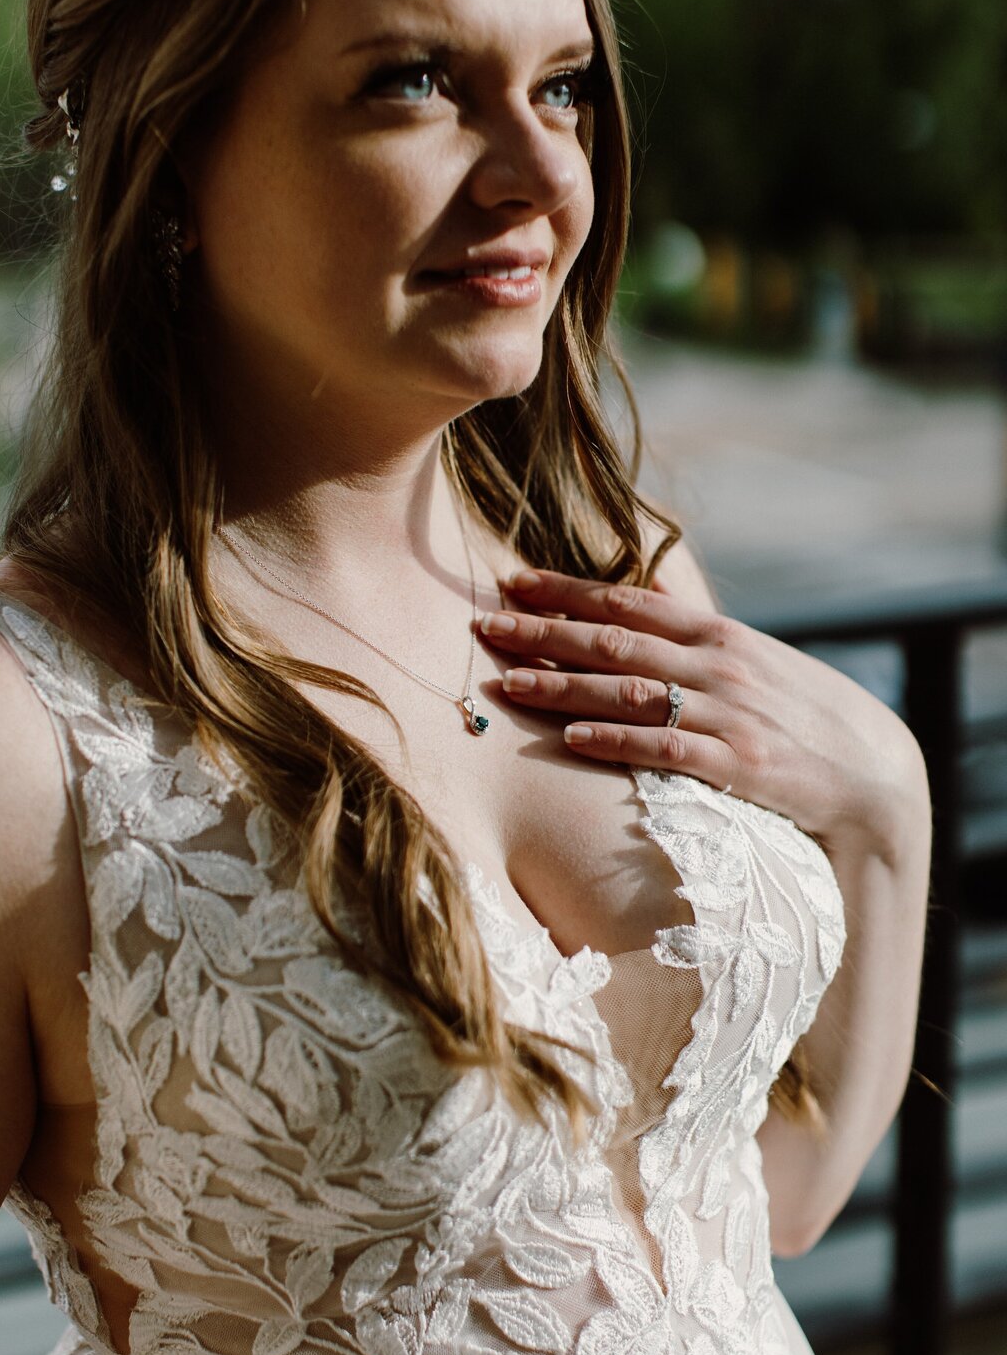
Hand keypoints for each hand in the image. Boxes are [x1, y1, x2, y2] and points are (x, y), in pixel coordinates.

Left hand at [483, 568, 926, 853]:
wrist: (871, 772)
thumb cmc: (799, 711)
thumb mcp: (750, 657)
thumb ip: (692, 628)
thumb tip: (643, 588)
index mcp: (716, 634)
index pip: (626, 604)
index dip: (566, 592)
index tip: (511, 582)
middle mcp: (717, 665)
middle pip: (614, 643)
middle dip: (543, 632)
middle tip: (483, 625)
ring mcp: (727, 715)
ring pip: (629, 693)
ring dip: (562, 687)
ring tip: (506, 683)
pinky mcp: (738, 766)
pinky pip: (665, 750)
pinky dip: (616, 741)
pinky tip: (571, 739)